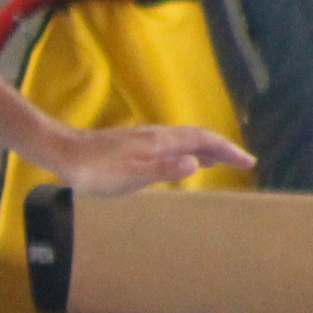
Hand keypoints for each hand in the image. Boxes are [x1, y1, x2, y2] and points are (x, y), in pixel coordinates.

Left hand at [45, 123, 255, 196]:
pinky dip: (185, 152)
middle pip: (197, 138)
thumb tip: (197, 163)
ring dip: (205, 149)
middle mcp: (157, 136)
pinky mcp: (133, 145)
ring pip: (183, 141)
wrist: (64, 154)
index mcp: (161, 142)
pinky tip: (178, 162)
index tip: (248, 161)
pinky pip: (169, 145)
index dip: (228, 150)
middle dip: (222, 149)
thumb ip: (164, 169)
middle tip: (242, 162)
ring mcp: (144, 139)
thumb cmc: (95, 170)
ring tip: (219, 161)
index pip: (204, 141)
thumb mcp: (132, 176)